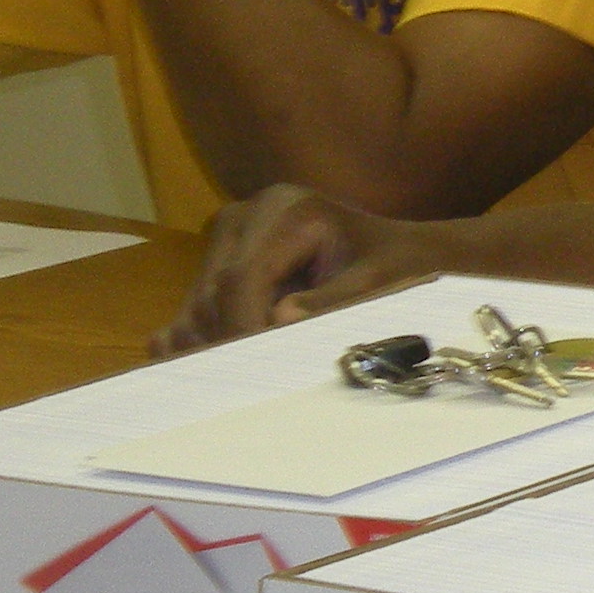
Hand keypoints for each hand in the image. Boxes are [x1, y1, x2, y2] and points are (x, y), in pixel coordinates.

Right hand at [159, 184, 447, 352]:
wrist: (395, 251)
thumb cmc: (393, 264)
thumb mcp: (376, 282)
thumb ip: (330, 300)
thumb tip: (279, 319)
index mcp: (288, 209)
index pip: (243, 275)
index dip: (242, 325)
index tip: (253, 369)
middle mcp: (248, 214)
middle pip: (214, 290)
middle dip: (227, 340)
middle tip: (248, 384)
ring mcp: (228, 236)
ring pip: (199, 303)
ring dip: (215, 343)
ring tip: (248, 374)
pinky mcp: (219, 260)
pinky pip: (198, 307)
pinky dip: (206, 338)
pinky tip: (220, 364)